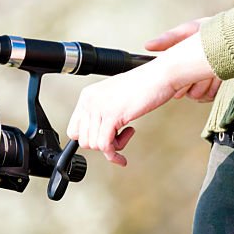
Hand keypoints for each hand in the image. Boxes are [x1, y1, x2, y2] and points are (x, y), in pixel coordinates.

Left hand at [67, 31, 218, 166]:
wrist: (159, 76)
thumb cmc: (144, 85)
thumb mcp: (115, 98)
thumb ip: (103, 112)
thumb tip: (98, 135)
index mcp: (88, 95)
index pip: (74, 130)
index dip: (90, 139)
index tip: (104, 140)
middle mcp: (90, 101)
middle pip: (84, 140)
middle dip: (103, 145)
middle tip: (119, 137)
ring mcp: (99, 107)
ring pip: (95, 145)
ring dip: (113, 147)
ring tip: (126, 134)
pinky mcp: (112, 115)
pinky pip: (106, 146)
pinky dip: (114, 155)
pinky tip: (122, 156)